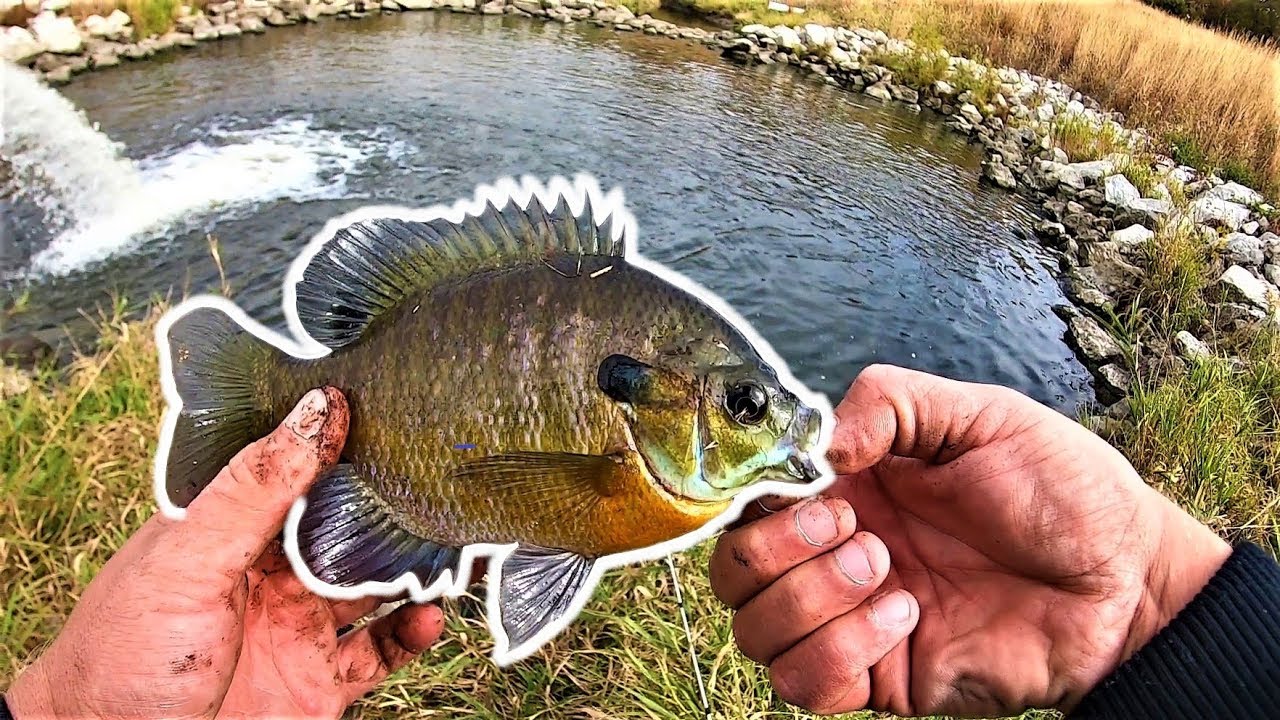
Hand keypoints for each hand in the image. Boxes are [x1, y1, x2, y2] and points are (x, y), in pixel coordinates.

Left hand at [6, 388, 444, 719]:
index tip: (399, 413)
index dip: (345, 445)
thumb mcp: (188, 559)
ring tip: (461, 545)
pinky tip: (428, 618)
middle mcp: (267, 576)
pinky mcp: (320, 684)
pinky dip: (415, 633)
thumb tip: (319, 409)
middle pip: (348, 527)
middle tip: (449, 481)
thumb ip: (256, 488)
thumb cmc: (121, 661)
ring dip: (419, 567)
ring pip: (378, 586)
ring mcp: (296, 630)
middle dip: (396, 505)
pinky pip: (383, 650)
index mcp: (229, 532)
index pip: (298, 472)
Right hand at [709, 364, 1230, 716]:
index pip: (747, 504)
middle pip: (731, 575)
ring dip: (811, 600)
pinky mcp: (880, 677)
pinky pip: (804, 685)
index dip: (759, 502)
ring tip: (892, 574)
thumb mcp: (980, 415)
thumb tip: (821, 448)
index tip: (819, 491)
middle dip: (778, 552)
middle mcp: (834, 554)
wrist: (1124, 580)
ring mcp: (851, 620)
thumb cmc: (1062, 491)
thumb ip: (891, 402)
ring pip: (755, 633)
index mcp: (847, 489)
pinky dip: (838, 653)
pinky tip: (904, 620)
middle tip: (859, 533)